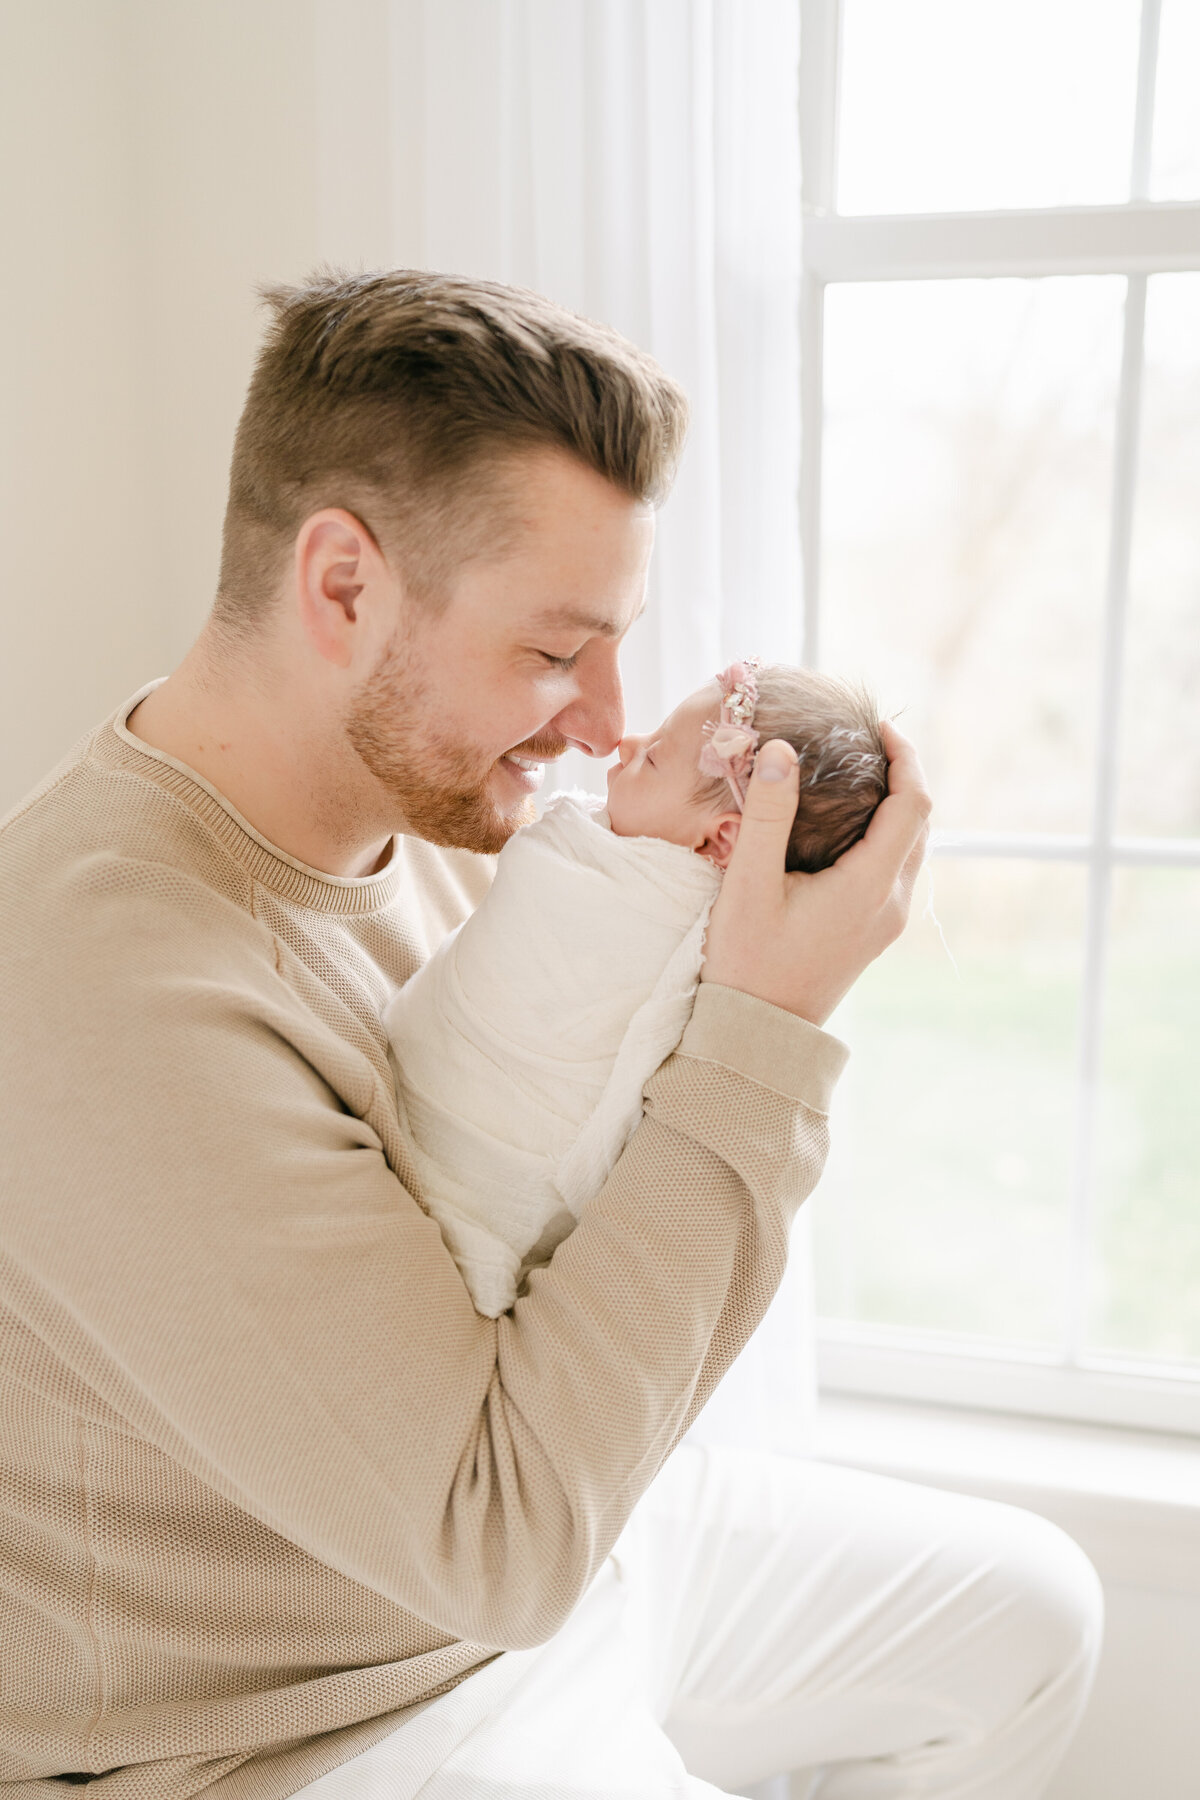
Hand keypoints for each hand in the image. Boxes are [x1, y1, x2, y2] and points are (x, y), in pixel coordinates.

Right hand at [700, 722, 931, 1026]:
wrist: (756, 1034)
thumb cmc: (746, 962)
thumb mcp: (747, 884)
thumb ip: (767, 813)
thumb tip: (780, 748)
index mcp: (869, 886)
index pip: (913, 804)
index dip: (905, 757)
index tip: (877, 726)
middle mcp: (890, 903)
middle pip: (920, 823)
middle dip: (903, 775)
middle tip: (864, 741)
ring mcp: (886, 922)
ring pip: (911, 848)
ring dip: (896, 806)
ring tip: (855, 773)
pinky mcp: (873, 933)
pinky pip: (895, 869)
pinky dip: (884, 834)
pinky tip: (845, 823)